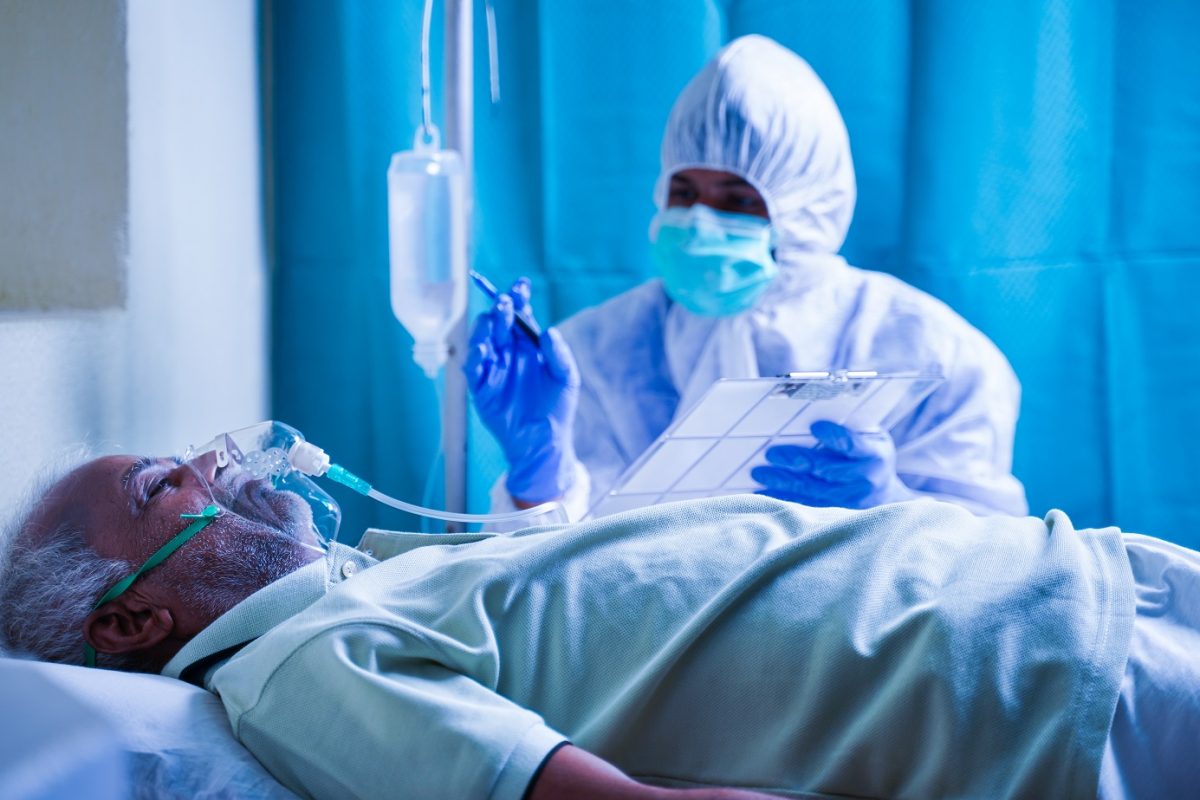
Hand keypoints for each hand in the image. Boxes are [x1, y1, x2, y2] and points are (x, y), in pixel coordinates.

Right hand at [464, 278, 579, 503]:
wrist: (544, 441)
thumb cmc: (558, 407)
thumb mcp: (567, 378)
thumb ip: (559, 354)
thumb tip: (547, 331)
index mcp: (529, 345)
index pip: (521, 314)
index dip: (519, 298)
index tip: (521, 286)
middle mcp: (509, 352)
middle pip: (499, 322)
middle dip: (500, 309)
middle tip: (504, 303)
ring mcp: (493, 368)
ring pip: (482, 339)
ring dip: (485, 327)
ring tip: (494, 320)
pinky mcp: (481, 387)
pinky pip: (473, 368)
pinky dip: (476, 357)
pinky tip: (485, 350)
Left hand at [751, 420, 912, 508]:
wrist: (885, 495)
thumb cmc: (869, 456)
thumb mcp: (871, 437)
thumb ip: (848, 428)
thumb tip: (809, 416)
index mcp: (874, 454)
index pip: (852, 444)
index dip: (834, 436)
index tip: (816, 427)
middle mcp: (864, 480)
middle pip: (826, 470)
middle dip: (796, 460)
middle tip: (772, 453)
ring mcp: (850, 501)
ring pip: (812, 492)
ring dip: (783, 482)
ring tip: (760, 472)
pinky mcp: (836, 514)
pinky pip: (806, 507)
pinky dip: (783, 498)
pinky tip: (764, 492)